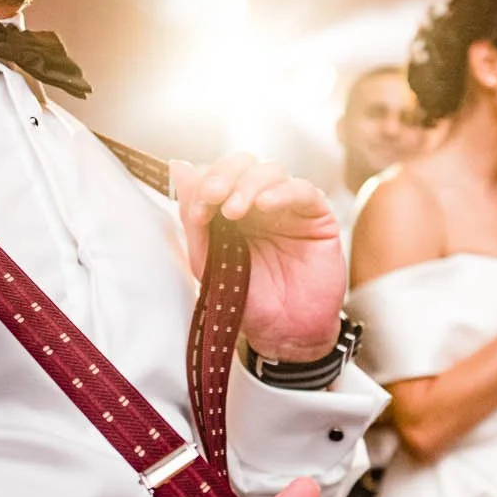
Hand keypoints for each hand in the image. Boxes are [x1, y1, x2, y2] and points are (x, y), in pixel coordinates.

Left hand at [175, 155, 345, 362]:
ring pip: (271, 171)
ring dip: (248, 184)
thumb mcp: (209, 260)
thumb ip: (194, 215)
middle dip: (225, 175)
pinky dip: (282, 192)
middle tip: (213, 197)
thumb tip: (179, 168)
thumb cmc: (247, 301)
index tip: (197, 210)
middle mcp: (260, 203)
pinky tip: (266, 205)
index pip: (218, 174)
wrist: (284, 332)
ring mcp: (289, 208)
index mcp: (231, 210)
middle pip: (243, 164)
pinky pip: (302, 190)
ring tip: (236, 210)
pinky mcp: (317, 216)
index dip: (205, 182)